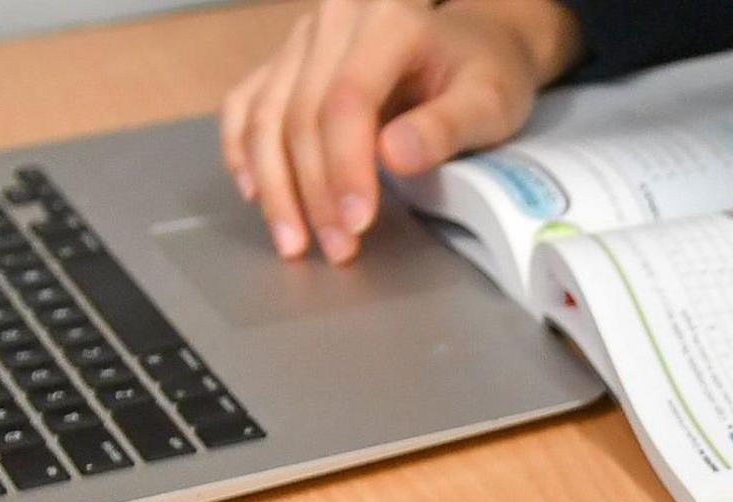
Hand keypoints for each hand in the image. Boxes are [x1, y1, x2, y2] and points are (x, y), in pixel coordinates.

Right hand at [220, 0, 577, 262]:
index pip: (348, 100)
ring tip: (294, 241)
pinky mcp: (286, 61)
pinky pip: (247, 104)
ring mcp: (303, 40)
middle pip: (301, 112)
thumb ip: (446, 127)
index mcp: (387, 20)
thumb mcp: (489, 102)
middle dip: (313, 191)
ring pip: (266, 114)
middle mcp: (334, 21)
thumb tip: (395, 156)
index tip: (358, 222)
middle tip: (337, 248)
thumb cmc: (483, 74)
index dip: (346, 167)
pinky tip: (254, 192)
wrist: (471, 46)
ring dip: (275, 185)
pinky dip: (244, 151)